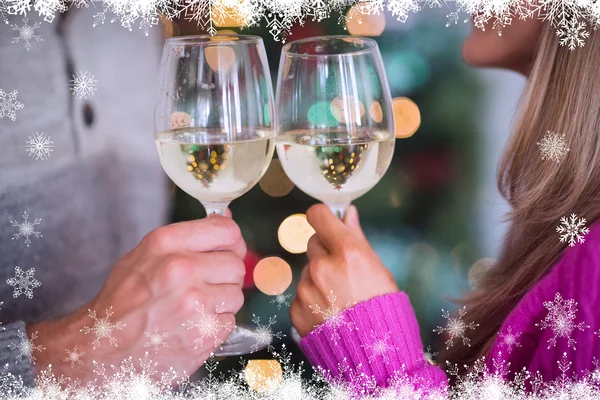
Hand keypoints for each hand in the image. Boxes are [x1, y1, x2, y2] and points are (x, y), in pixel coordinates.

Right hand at [29, 214, 245, 383]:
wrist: (101, 349)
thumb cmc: (122, 301)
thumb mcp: (144, 255)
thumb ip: (187, 238)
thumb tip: (226, 220)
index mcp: (167, 243)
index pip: (227, 231)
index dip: (232, 242)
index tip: (227, 250)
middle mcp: (182, 269)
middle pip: (236, 264)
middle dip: (225, 275)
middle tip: (204, 285)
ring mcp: (195, 303)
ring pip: (236, 294)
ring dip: (221, 302)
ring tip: (193, 308)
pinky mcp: (203, 333)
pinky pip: (228, 321)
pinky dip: (215, 326)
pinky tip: (191, 327)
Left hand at [290, 204, 398, 337]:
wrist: (376, 357)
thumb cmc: (385, 311)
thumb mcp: (379, 269)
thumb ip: (357, 238)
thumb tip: (348, 213)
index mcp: (347, 252)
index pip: (318, 215)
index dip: (323, 217)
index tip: (327, 222)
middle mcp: (322, 267)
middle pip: (313, 243)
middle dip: (326, 252)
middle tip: (344, 272)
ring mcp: (307, 289)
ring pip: (307, 270)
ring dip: (319, 278)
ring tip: (340, 299)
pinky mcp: (296, 310)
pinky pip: (301, 294)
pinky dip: (312, 300)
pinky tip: (330, 313)